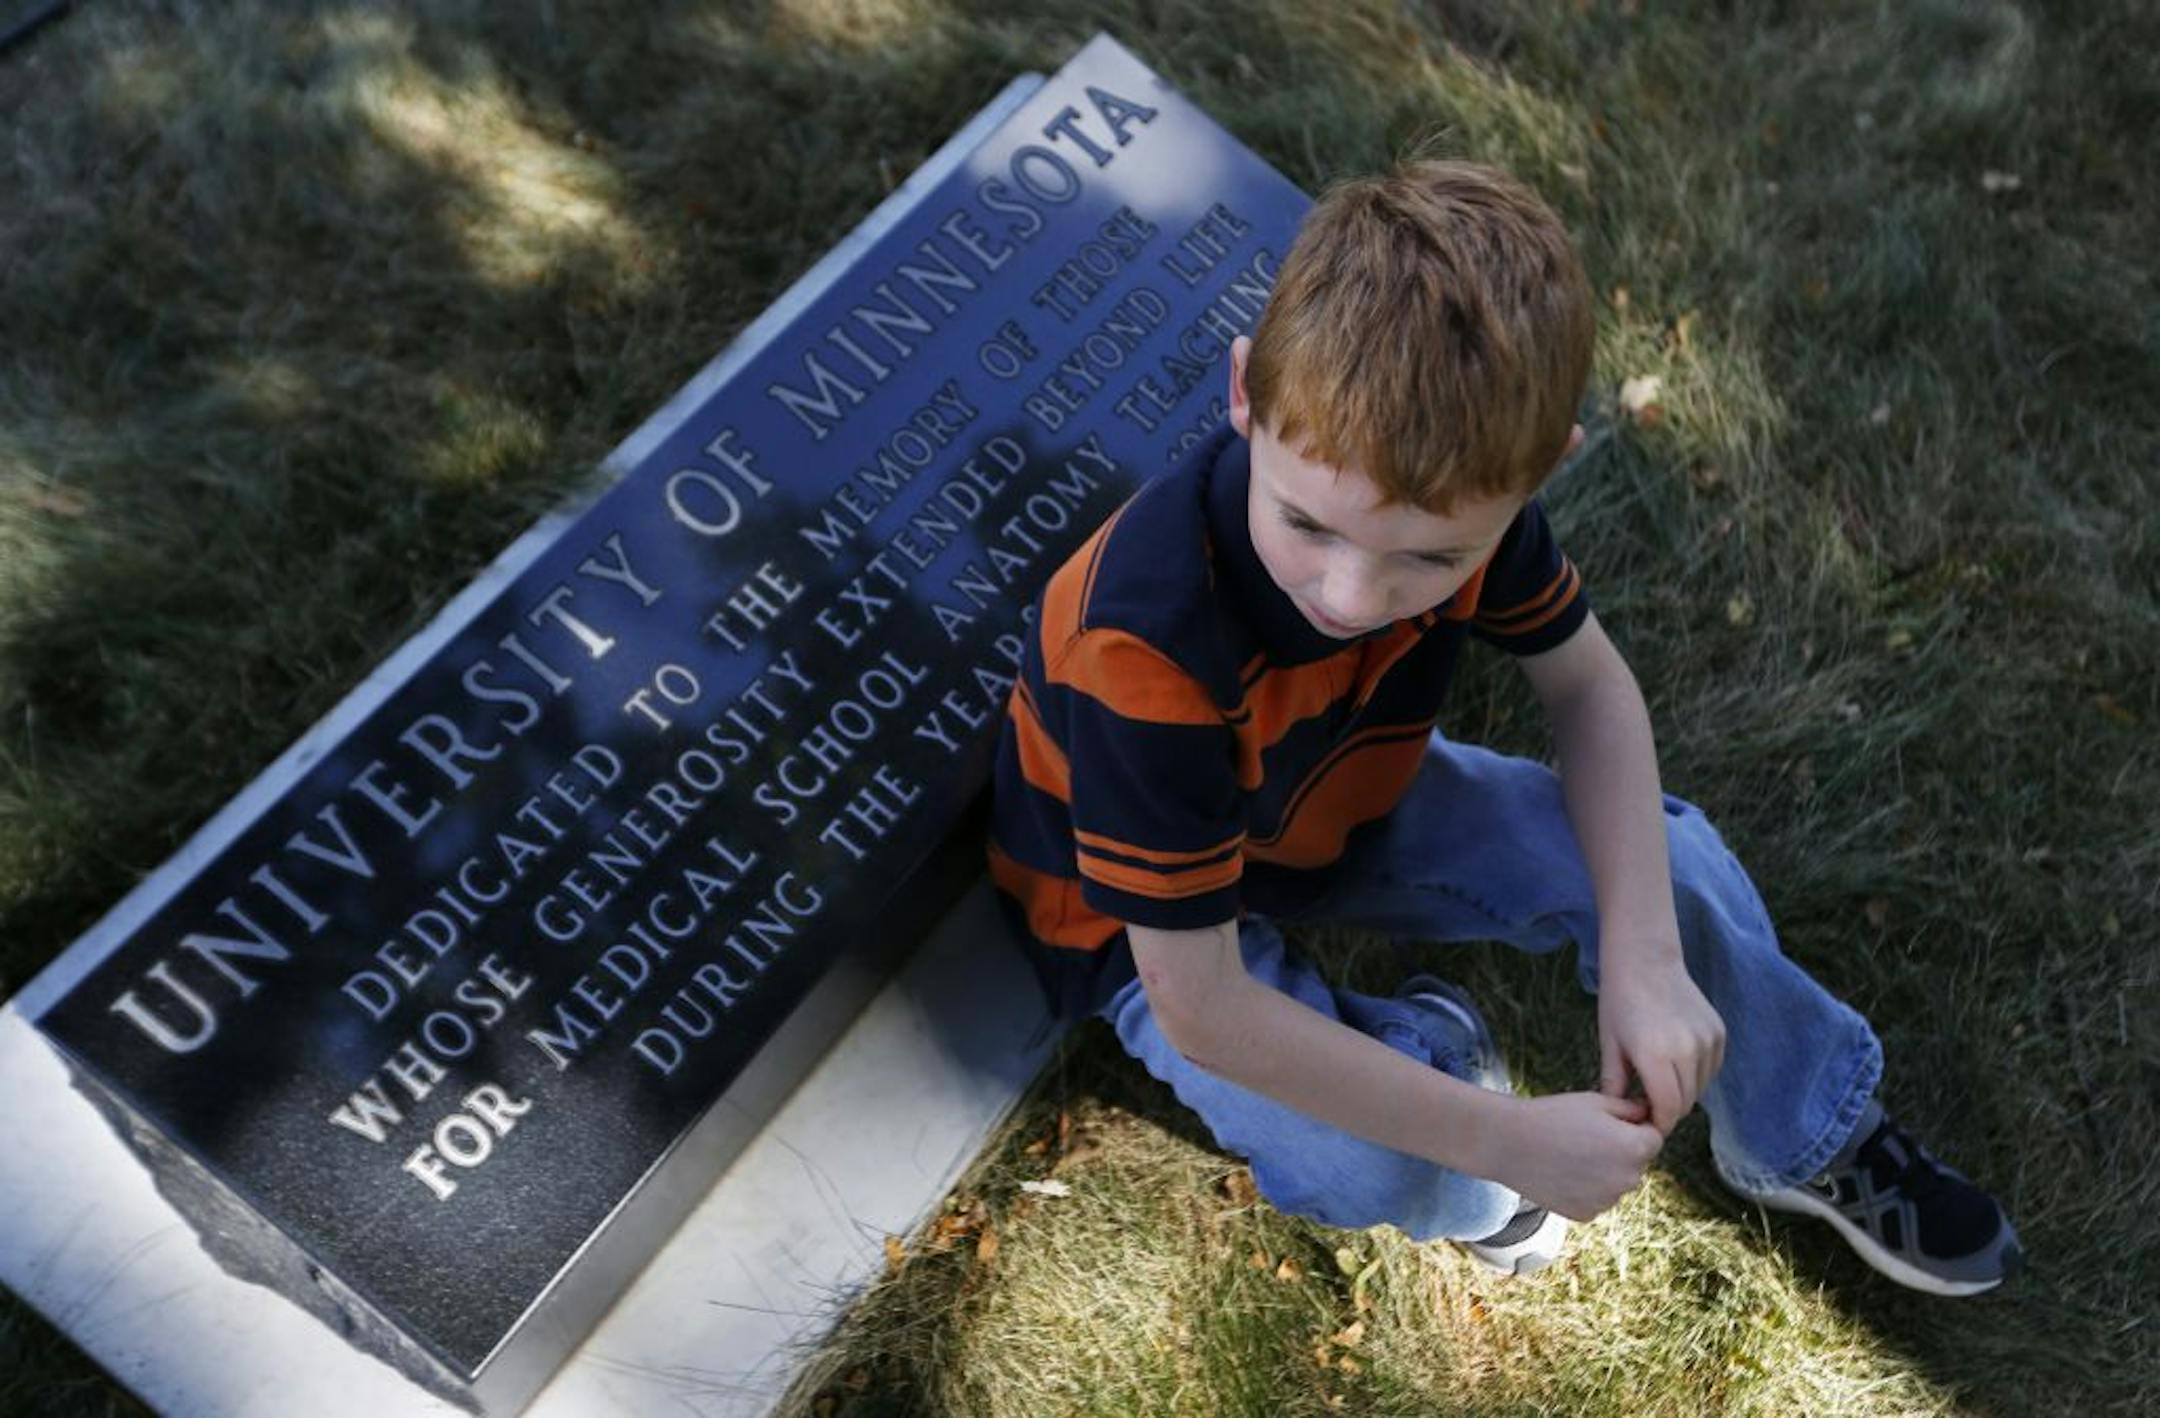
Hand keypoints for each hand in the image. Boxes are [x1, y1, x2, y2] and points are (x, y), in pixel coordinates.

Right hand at [1490, 1092, 1662, 1221]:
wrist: (1509, 1143)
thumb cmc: (1552, 1116)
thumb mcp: (1596, 1101)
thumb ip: (1631, 1109)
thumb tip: (1647, 1116)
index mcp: (1635, 1148)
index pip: (1654, 1138)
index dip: (1634, 1126)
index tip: (1607, 1122)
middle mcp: (1628, 1179)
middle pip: (1636, 1162)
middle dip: (1621, 1150)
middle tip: (1585, 1136)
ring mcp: (1607, 1201)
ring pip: (1616, 1182)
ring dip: (1604, 1171)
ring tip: (1570, 1154)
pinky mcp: (1586, 1214)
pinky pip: (1597, 1198)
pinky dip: (1586, 1188)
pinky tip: (1563, 1172)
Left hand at [1598, 950, 1725, 1136]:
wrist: (1646, 961)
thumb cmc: (1620, 1001)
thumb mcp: (1609, 1044)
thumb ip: (1615, 1085)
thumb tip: (1621, 1117)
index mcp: (1655, 1055)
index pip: (1668, 1109)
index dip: (1659, 1123)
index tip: (1648, 1123)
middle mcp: (1687, 1050)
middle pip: (1686, 1102)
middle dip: (1669, 1109)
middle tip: (1650, 1103)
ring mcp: (1707, 1040)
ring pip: (1701, 1087)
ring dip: (1684, 1091)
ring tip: (1660, 1079)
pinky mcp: (1719, 1032)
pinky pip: (1712, 1068)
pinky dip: (1697, 1074)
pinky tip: (1676, 1061)